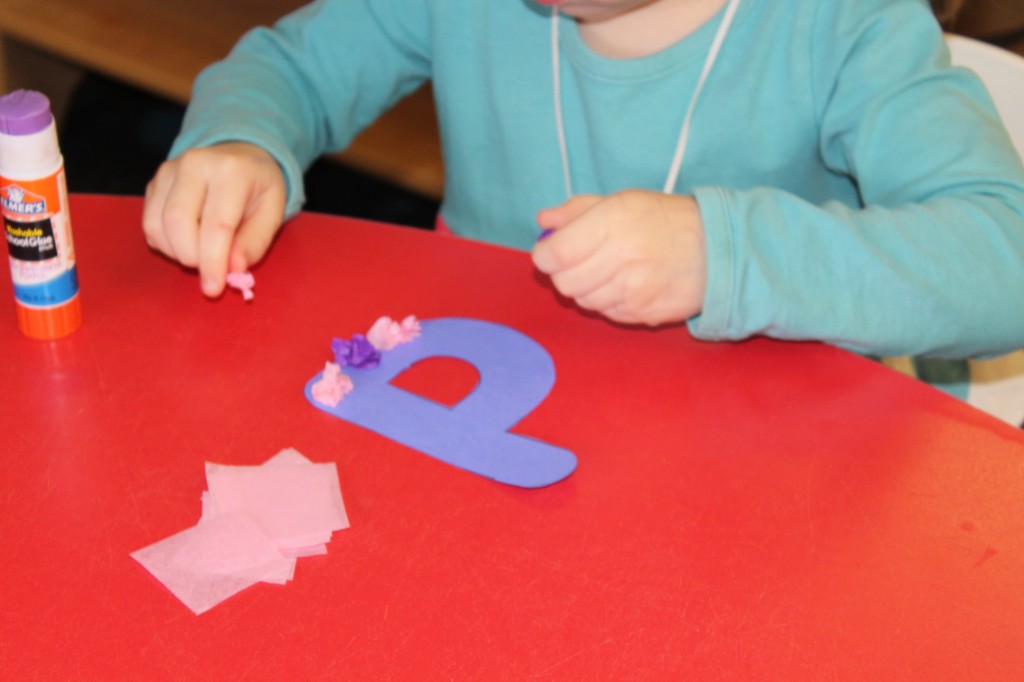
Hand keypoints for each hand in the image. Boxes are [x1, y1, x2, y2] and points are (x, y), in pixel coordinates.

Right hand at [142, 142, 286, 296]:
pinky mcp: (154, 182)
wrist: (240, 156)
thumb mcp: (272, 213)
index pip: (217, 224)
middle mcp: (195, 164)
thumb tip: (234, 269)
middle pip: (178, 223)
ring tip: (201, 253)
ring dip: (177, 253)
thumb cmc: (259, 188)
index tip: (214, 288)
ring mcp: (169, 171)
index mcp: (231, 171)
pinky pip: (149, 224)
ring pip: (157, 225)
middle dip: (192, 258)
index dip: (213, 261)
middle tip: (210, 270)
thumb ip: (255, 242)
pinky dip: (165, 244)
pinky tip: (187, 241)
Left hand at [531, 190, 706, 325]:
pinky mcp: (644, 313)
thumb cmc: (664, 220)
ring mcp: (634, 290)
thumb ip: (578, 210)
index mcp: (612, 222)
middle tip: (581, 261)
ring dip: (587, 289)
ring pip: (583, 301)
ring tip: (609, 271)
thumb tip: (544, 221)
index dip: (545, 256)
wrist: (716, 247)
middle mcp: (622, 257)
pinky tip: (626, 285)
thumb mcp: (622, 201)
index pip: (555, 254)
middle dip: (565, 273)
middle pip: (565, 283)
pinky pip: (607, 313)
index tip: (550, 252)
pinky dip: (608, 302)